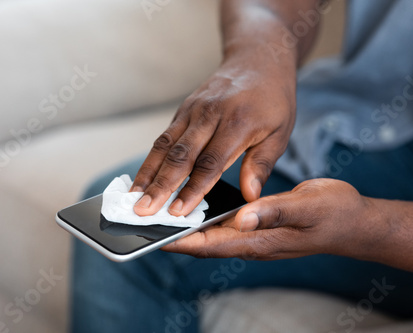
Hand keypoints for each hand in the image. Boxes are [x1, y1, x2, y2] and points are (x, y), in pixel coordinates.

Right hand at [130, 58, 295, 216]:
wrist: (257, 59)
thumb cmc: (272, 100)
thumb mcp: (280, 133)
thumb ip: (261, 165)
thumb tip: (249, 196)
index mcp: (237, 123)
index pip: (210, 163)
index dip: (192, 189)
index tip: (177, 212)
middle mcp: (210, 115)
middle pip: (180, 156)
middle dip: (160, 186)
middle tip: (142, 211)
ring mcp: (193, 111)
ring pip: (165, 145)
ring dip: (147, 173)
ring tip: (133, 197)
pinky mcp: (184, 110)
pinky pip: (164, 137)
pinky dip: (151, 159)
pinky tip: (142, 177)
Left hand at [162, 179, 382, 260]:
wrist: (354, 221)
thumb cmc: (333, 214)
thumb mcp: (307, 207)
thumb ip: (275, 212)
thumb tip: (242, 217)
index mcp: (259, 240)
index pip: (210, 244)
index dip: (181, 241)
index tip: (154, 236)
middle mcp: (252, 241)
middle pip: (204, 242)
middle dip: (175, 234)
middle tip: (147, 221)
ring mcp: (254, 235)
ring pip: (212, 234)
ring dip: (187, 226)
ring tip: (163, 211)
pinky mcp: (258, 225)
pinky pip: (224, 225)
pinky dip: (206, 217)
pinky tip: (197, 204)